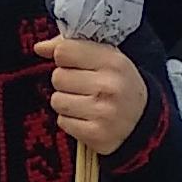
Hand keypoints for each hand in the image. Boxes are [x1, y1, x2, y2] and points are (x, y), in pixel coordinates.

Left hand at [46, 35, 149, 156]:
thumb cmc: (119, 85)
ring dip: (66, 102)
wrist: (142, 122)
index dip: (64, 58)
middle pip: (57, 77)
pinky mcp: (95, 134)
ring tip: (85, 103)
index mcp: (112, 61)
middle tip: (84, 87)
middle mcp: (108, 86)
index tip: (74, 64)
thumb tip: (40, 48)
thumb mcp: (106, 58)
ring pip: (57, 100)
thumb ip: (72, 47)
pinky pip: (62, 121)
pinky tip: (87, 118)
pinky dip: (71, 121)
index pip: (64, 51)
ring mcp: (102, 112)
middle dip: (66, 82)